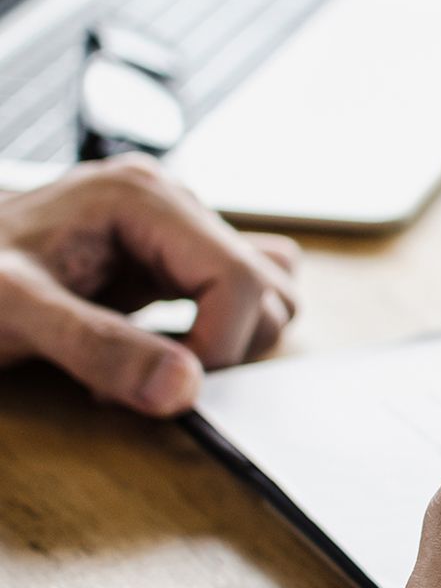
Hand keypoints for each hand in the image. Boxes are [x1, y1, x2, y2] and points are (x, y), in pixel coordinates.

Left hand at [0, 155, 298, 414]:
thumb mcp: (14, 316)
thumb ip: (99, 350)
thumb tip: (186, 390)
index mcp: (142, 197)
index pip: (243, 278)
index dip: (219, 346)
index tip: (161, 385)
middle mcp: (171, 200)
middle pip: (267, 286)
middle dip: (222, 346)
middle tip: (144, 373)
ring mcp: (176, 224)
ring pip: (266, 291)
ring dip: (223, 342)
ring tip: (142, 357)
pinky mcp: (172, 253)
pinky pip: (238, 292)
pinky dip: (218, 331)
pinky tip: (157, 343)